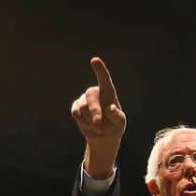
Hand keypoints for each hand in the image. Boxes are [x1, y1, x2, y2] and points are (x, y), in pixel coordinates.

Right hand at [70, 57, 126, 178]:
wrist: (103, 135)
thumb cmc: (114, 126)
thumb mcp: (119, 123)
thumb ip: (116, 116)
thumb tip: (110, 108)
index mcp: (108, 92)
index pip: (104, 78)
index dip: (99, 69)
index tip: (94, 60)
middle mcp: (95, 92)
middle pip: (90, 96)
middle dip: (94, 111)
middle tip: (98, 123)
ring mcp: (84, 99)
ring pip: (82, 107)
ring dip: (90, 120)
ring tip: (98, 128)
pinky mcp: (76, 108)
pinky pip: (76, 113)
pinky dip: (83, 122)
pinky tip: (89, 126)